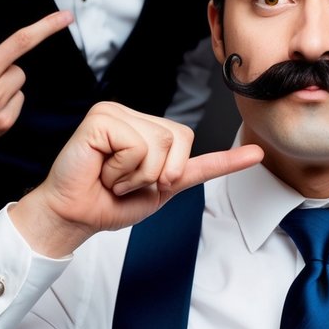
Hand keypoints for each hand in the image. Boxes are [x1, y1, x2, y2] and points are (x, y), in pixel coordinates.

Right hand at [0, 9, 73, 154]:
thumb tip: (1, 46)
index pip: (22, 41)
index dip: (46, 27)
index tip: (65, 17)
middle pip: (19, 69)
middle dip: (6, 70)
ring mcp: (0, 110)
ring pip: (19, 86)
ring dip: (7, 86)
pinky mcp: (4, 124)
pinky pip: (18, 102)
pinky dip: (7, 102)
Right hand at [10, 102, 262, 255]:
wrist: (72, 216)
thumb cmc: (109, 203)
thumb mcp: (162, 188)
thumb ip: (196, 170)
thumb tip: (253, 153)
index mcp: (149, 130)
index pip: (188, 138)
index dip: (223, 158)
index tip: (255, 156)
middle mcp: (135, 116)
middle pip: (179, 140)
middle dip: (157, 174)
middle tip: (126, 183)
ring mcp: (118, 113)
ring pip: (159, 144)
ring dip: (136, 175)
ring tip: (112, 177)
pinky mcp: (101, 117)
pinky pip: (135, 146)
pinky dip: (122, 168)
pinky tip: (102, 167)